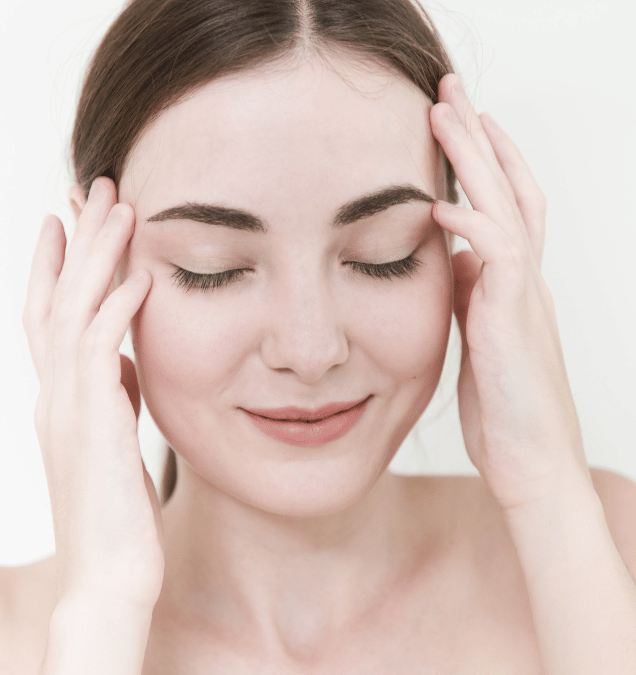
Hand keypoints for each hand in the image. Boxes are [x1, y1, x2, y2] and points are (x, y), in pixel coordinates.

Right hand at [22, 177, 163, 608]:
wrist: (109, 578)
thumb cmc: (116, 513)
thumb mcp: (112, 443)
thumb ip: (113, 398)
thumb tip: (126, 362)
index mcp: (61, 398)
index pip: (48, 316)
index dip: (53, 265)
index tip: (64, 218)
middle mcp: (55, 396)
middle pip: (57, 300)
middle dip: (74, 241)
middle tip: (91, 188)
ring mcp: (69, 411)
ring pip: (76, 315)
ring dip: (97, 259)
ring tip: (118, 208)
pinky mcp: (96, 429)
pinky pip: (102, 355)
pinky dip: (119, 312)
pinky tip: (140, 278)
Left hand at [430, 74, 591, 514]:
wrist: (531, 468)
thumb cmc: (502, 412)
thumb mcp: (477, 342)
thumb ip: (469, 298)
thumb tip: (451, 260)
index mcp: (511, 288)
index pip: (506, 207)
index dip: (485, 163)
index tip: (458, 125)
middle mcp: (523, 284)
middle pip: (510, 192)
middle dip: (478, 138)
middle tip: (451, 91)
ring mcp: (524, 301)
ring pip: (508, 210)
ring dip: (477, 161)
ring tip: (447, 115)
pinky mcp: (514, 327)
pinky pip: (501, 261)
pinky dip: (475, 228)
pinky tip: (443, 210)